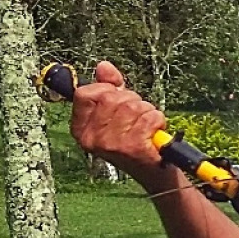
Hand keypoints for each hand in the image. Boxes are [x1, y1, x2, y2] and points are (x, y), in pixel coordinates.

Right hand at [66, 61, 169, 182]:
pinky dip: (157, 120)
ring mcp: (111, 144)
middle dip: (131, 100)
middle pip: (112, 97)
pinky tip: (153, 133)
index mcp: (81, 129)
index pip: (84, 93)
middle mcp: (92, 138)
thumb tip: (104, 66)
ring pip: (133, 106)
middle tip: (136, 118)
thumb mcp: (116, 112)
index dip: (105, 89)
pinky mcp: (132, 148)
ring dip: (146, 111)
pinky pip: (149, 117)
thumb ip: (108, 87)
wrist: (153, 171)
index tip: (116, 98)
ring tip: (145, 126)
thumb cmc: (134, 138)